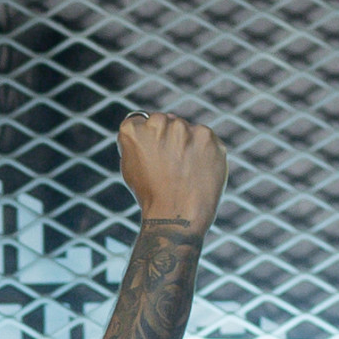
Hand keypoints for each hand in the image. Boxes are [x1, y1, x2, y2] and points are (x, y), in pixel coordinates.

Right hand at [119, 111, 226, 230]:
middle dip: (168, 138)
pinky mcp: (208, 137)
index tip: (153, 156)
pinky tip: (199, 171)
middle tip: (171, 167)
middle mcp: (158, 123)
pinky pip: (205, 139)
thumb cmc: (151, 196)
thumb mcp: (130, 167)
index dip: (148, 140)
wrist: (178, 217)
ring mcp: (185, 129)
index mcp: (133, 129)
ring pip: (187, 129)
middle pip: (166, 121)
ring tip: (185, 171)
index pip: (141, 121)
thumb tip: (149, 126)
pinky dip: (205, 152)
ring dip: (187, 143)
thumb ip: (138, 141)